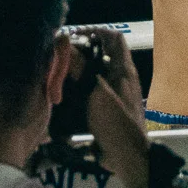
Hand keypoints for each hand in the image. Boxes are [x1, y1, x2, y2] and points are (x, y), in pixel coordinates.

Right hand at [73, 27, 151, 187]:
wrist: (128, 156)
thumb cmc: (116, 120)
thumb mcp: (96, 92)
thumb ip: (82, 68)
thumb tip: (65, 44)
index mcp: (124, 69)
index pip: (114, 38)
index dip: (96, 31)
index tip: (75, 34)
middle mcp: (121, 77)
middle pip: (103, 54)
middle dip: (83, 51)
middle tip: (61, 54)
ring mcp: (116, 93)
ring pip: (96, 72)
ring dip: (80, 69)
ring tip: (60, 71)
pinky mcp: (108, 108)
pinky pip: (93, 90)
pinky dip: (80, 88)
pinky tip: (65, 93)